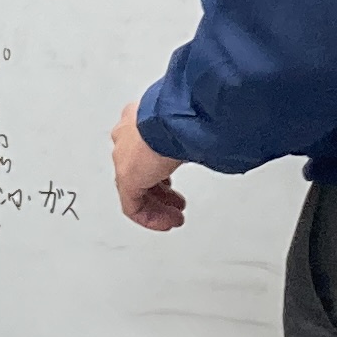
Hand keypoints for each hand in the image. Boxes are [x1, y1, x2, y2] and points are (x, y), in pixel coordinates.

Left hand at [112, 102, 186, 231]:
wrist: (173, 117)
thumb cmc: (184, 113)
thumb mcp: (189, 124)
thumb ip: (191, 136)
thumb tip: (212, 141)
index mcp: (139, 118)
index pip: (144, 148)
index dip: (160, 169)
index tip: (171, 182)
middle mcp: (127, 137)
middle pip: (140, 171)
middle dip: (160, 191)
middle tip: (175, 203)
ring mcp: (124, 158)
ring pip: (136, 190)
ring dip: (157, 206)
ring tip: (173, 217)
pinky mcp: (126, 178)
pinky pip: (133, 206)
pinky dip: (150, 218)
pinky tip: (166, 222)